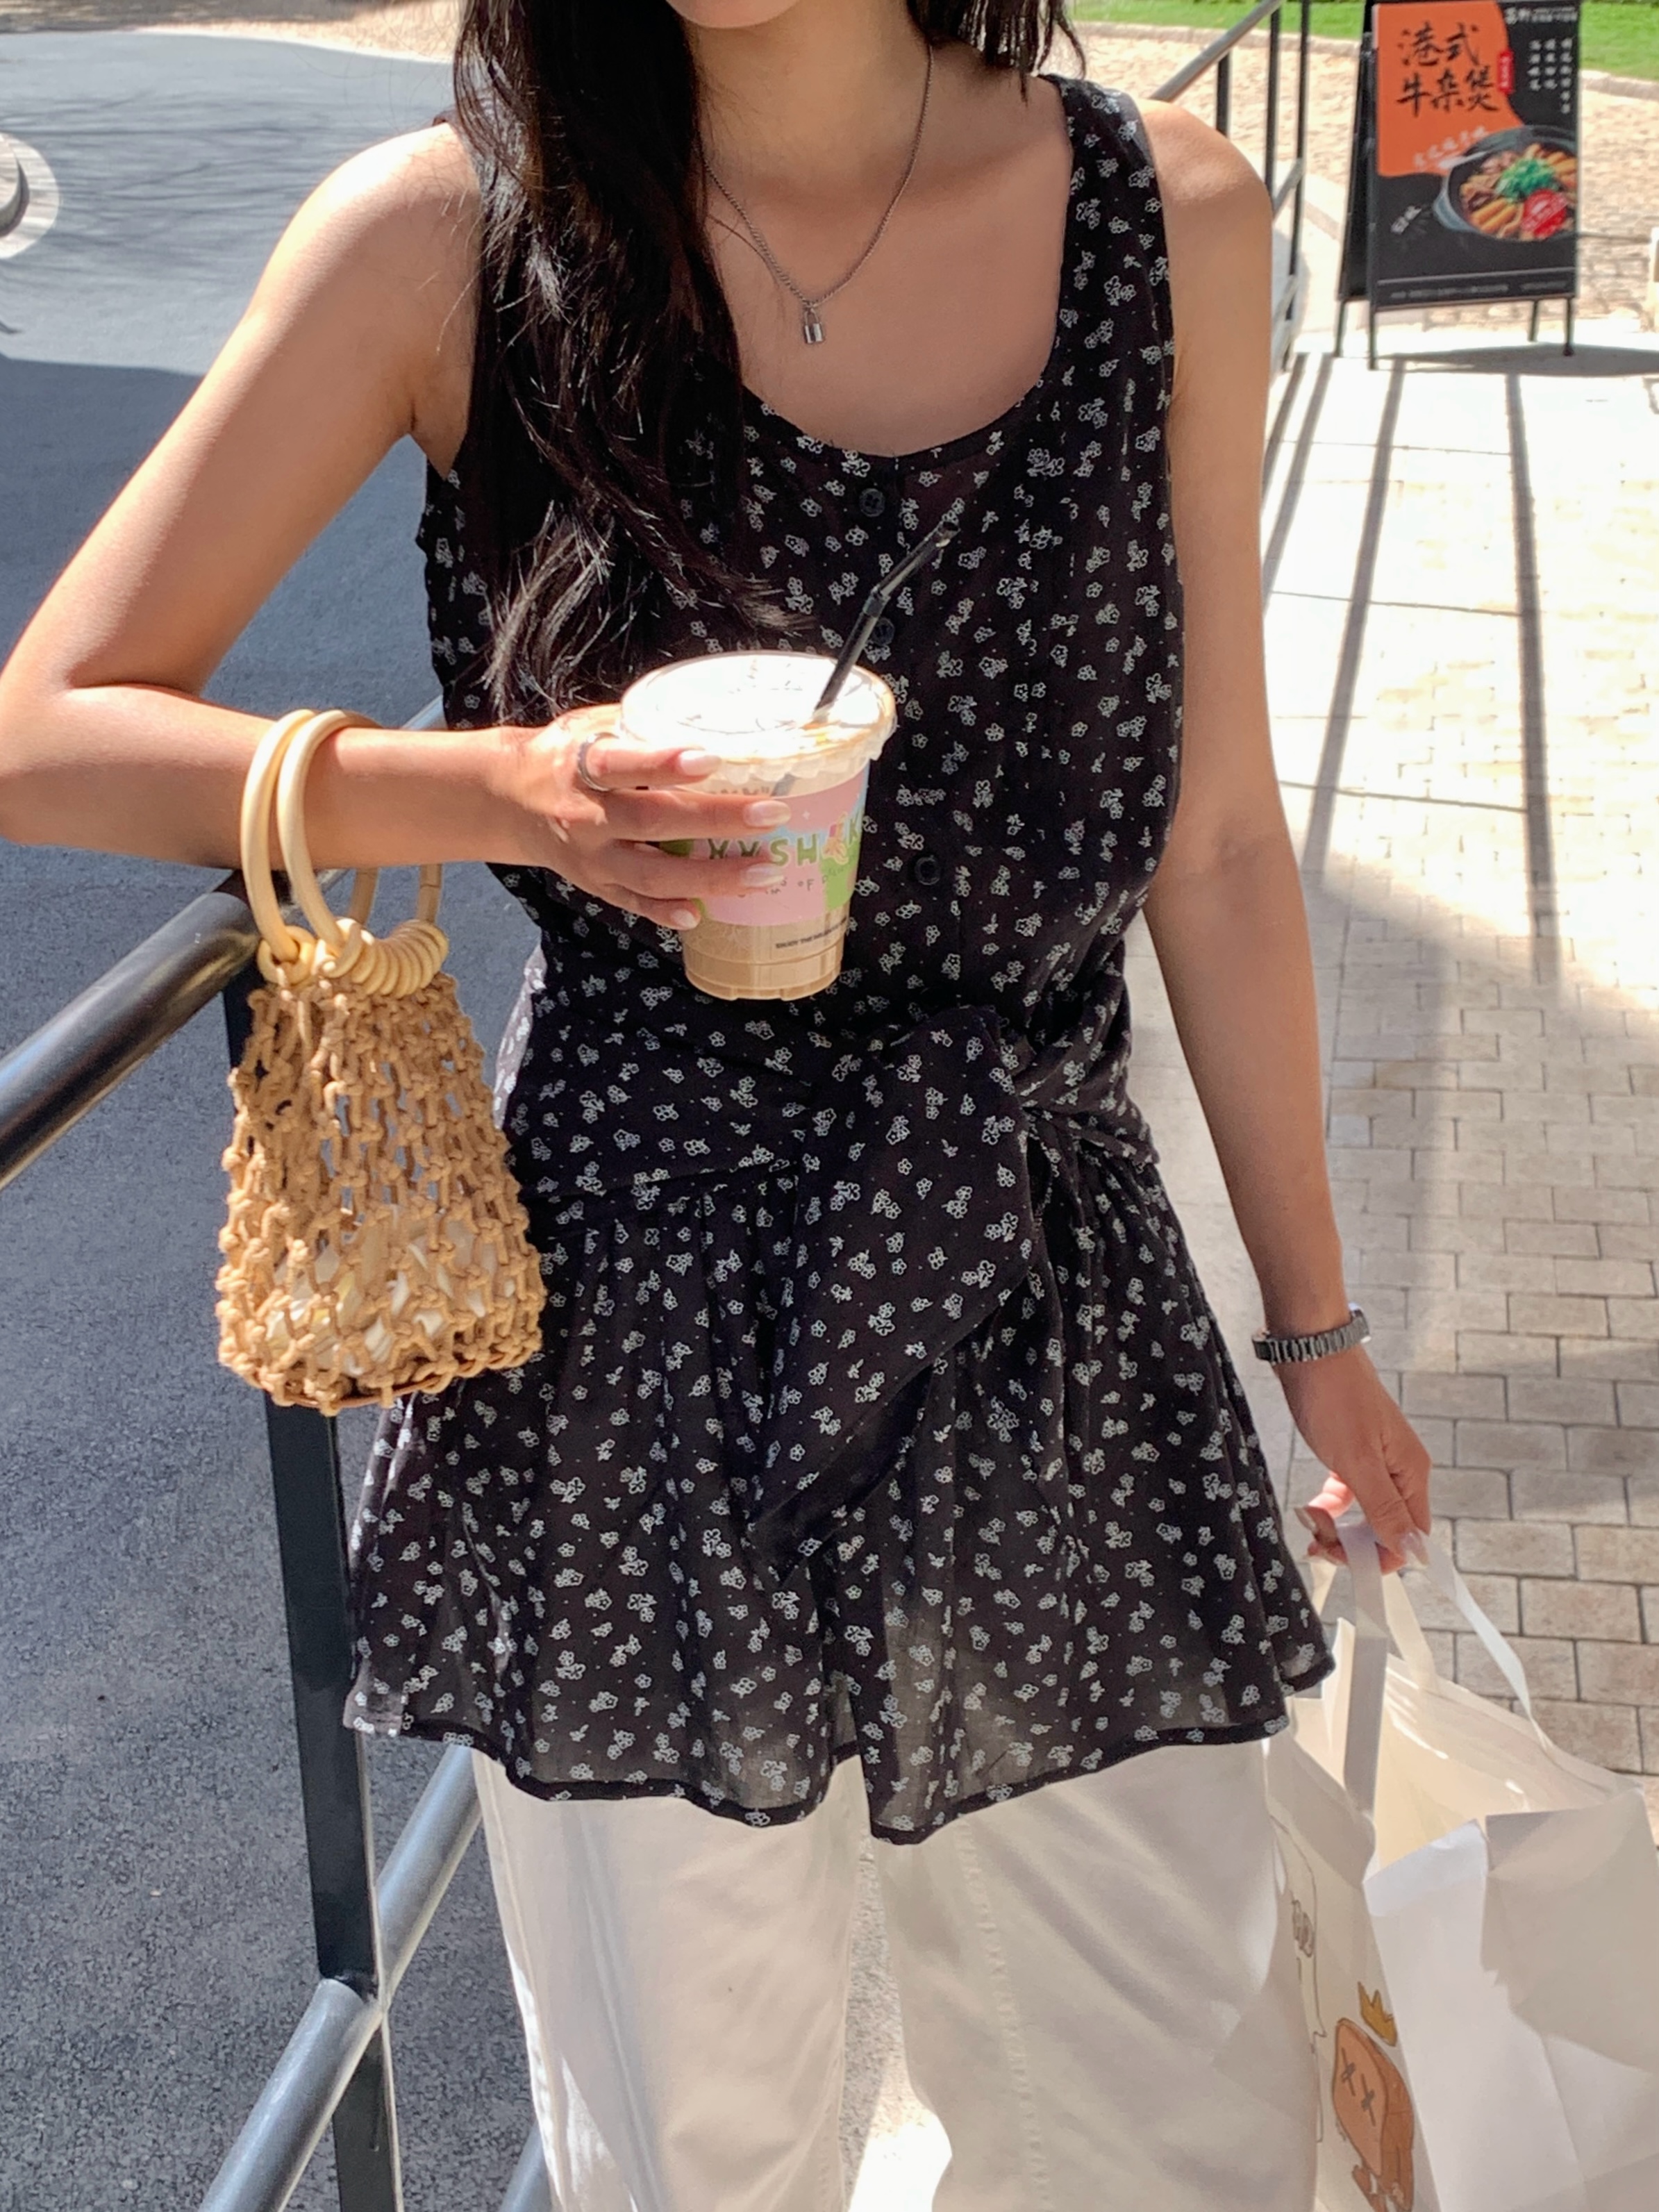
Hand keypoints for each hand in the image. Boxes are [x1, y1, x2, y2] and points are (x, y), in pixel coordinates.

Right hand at [496, 704, 794, 930]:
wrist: (509, 800)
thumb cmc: (564, 755)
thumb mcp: (589, 726)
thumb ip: (641, 724)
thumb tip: (714, 714)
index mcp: (581, 766)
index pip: (621, 763)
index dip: (663, 764)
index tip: (710, 759)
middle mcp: (585, 816)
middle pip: (652, 820)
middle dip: (716, 820)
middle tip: (773, 815)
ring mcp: (591, 858)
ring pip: (652, 873)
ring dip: (711, 877)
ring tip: (765, 873)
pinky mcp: (596, 885)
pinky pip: (634, 902)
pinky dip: (666, 911)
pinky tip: (701, 915)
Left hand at [1277, 1345, 1431, 1574]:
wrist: (1309, 1347)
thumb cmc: (1333, 1398)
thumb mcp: (1356, 1460)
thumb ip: (1384, 1508)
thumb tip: (1415, 1552)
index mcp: (1412, 1473)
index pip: (1411, 1537)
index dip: (1379, 1557)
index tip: (1340, 1557)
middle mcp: (1401, 1469)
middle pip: (1388, 1528)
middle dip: (1353, 1542)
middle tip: (1316, 1538)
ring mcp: (1378, 1459)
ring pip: (1365, 1513)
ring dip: (1337, 1525)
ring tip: (1308, 1517)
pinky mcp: (1354, 1450)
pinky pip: (1349, 1493)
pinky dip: (1330, 1504)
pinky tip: (1313, 1503)